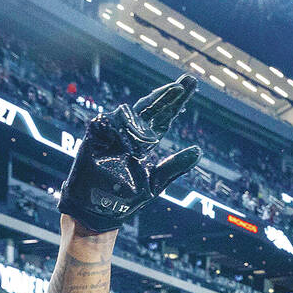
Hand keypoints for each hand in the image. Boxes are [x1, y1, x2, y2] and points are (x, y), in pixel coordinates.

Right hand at [57, 75, 200, 232]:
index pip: (163, 118)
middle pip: (151, 108)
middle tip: (187, 81)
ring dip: (152, 104)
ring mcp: (112, 134)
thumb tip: (198, 150)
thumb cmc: (125, 199)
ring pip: (132, 112)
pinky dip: (121, 121)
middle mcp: (129, 134)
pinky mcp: (95, 139)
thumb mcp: (155, 183)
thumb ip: (175, 166)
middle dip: (168, 95)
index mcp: (144, 142)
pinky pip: (107, 124)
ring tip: (172, 94)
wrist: (97, 212)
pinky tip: (135, 116)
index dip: (176, 102)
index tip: (191, 84)